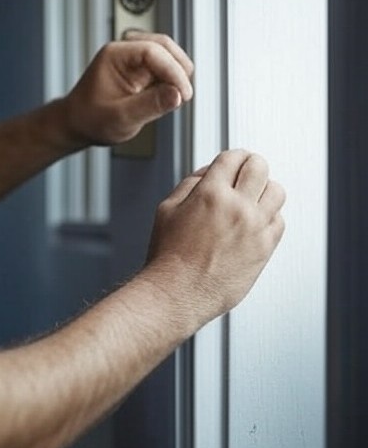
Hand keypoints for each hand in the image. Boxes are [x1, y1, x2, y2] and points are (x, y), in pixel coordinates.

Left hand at [60, 31, 194, 146]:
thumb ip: (149, 105)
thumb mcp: (120, 117)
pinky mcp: (142, 71)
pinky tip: (166, 98)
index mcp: (114, 55)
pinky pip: (166, 69)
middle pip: (165, 47)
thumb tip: (177, 95)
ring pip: (169, 56)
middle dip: (179, 70)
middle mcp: (125, 51)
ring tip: (173, 100)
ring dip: (177, 75)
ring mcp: (135, 60)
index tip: (182, 94)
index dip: (173, 71)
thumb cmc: (90, 119)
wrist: (77, 123)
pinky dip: (172, 82)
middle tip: (183, 97)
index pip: (153, 51)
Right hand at [144, 149, 285, 326]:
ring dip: (265, 188)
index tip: (236, 159)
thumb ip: (189, 184)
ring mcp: (255, 228)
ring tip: (254, 196)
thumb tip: (209, 172)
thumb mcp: (166, 210)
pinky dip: (270, 216)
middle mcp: (237, 207)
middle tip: (248, 171)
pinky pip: (280, 220)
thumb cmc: (168, 257)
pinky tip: (256, 221)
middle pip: (260, 167)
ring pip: (277, 191)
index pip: (234, 158)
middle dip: (252, 165)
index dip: (234, 155)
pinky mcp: (265, 248)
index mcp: (210, 194)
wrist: (177, 293)